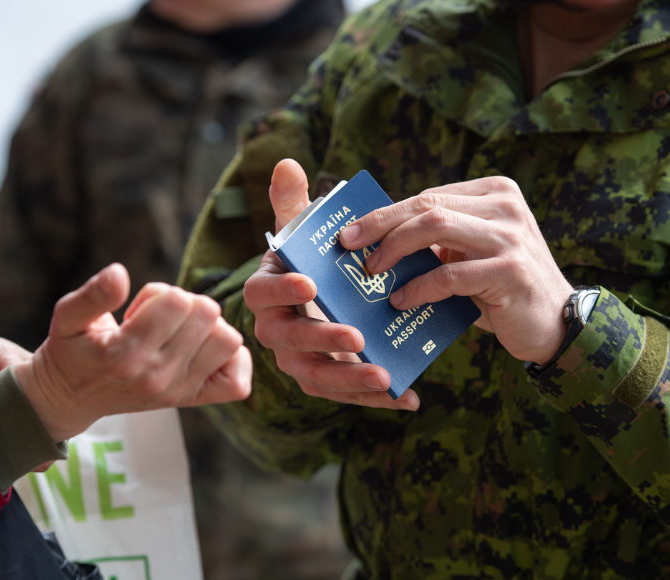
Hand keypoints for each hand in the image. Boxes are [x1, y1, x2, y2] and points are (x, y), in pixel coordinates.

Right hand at [13, 263, 251, 441]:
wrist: (70, 398)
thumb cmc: (72, 350)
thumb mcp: (66, 317)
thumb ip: (92, 294)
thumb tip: (119, 273)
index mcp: (126, 353)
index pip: (177, 301)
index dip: (159, 293)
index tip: (139, 309)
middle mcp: (157, 376)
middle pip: (208, 314)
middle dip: (185, 304)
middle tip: (158, 318)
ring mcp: (178, 392)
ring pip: (228, 340)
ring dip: (209, 327)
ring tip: (179, 332)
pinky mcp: (192, 401)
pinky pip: (238, 382)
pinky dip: (231, 360)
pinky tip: (204, 350)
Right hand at [243, 159, 419, 410]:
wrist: (317, 297)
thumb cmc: (307, 262)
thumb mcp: (300, 232)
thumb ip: (293, 202)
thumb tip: (288, 163)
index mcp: (266, 293)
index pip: (262, 294)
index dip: (283, 291)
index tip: (311, 284)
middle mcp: (276, 332)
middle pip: (291, 343)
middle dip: (323, 340)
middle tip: (357, 337)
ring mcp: (299, 361)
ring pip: (317, 378)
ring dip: (351, 380)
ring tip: (385, 376)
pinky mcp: (325, 381)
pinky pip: (346, 395)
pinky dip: (375, 400)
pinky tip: (407, 398)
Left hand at [339, 176, 573, 364]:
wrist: (556, 324)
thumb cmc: (503, 289)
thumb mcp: (472, 254)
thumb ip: (438, 240)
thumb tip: (375, 238)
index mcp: (495, 192)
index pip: (428, 196)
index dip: (385, 213)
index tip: (350, 232)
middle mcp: (505, 206)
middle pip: (427, 206)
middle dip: (381, 224)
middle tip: (349, 246)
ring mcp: (511, 237)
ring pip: (436, 227)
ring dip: (395, 249)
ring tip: (373, 271)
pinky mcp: (510, 271)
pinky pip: (450, 274)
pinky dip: (419, 287)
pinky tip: (400, 302)